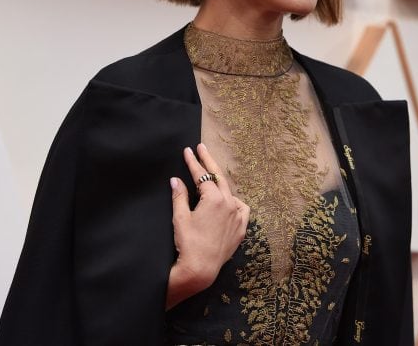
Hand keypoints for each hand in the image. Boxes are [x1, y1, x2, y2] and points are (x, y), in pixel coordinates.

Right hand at [166, 143, 249, 308]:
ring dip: (220, 183)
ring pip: (230, 192)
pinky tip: (228, 201)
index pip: (202, 175)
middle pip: (218, 177)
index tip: (188, 150)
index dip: (193, 162)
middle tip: (201, 148)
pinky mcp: (241, 228)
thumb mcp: (180, 217)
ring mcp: (237, 216)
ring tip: (211, 176)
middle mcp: (230, 204)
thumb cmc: (188, 243)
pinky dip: (234, 201)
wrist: (200, 269)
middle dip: (208, 162)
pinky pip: (241, 208)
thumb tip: (175, 180)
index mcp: (215, 199)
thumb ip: (179, 196)